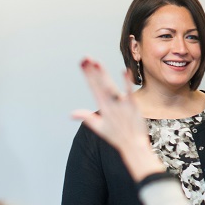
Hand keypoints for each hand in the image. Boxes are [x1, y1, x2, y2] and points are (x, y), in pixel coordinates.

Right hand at [73, 58, 163, 181]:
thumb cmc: (117, 137)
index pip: (93, 88)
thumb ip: (87, 118)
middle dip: (92, 72)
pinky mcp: (133, 106)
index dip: (88, 75)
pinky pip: (129, 93)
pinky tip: (124, 71)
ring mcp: (122, 106)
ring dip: (103, 75)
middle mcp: (110, 106)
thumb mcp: (100, 128)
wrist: (133, 145)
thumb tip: (71, 114)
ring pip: (110, 87)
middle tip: (86, 58)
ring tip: (97, 63)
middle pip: (99, 86)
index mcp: (103, 108)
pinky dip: (126, 83)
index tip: (82, 63)